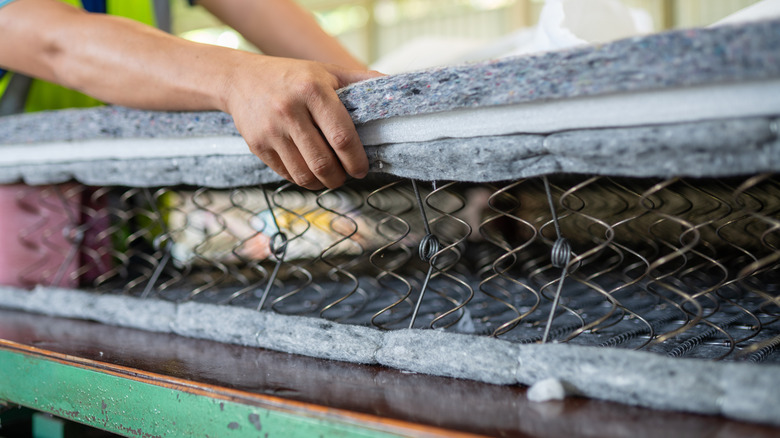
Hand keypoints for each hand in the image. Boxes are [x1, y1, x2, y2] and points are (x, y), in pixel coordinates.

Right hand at [224, 55, 382, 189]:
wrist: (240, 79)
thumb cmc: (292, 76)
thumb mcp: (327, 72)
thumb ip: (361, 81)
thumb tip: (396, 88)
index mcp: (312, 90)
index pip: (342, 136)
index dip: (356, 159)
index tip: (362, 168)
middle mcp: (290, 110)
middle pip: (323, 162)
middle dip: (341, 177)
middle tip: (347, 176)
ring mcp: (271, 130)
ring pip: (304, 174)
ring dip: (323, 183)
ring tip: (330, 177)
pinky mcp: (257, 146)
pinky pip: (287, 175)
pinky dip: (303, 180)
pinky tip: (310, 173)